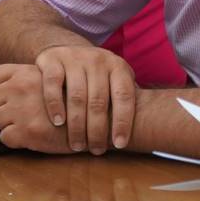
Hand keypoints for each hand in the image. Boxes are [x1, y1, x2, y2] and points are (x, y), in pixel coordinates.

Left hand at [0, 63, 69, 153]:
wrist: (100, 117)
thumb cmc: (78, 99)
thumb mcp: (54, 78)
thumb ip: (33, 79)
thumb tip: (11, 90)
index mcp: (27, 72)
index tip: (7, 97)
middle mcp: (21, 87)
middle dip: (3, 109)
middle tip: (21, 116)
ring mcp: (22, 109)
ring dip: (8, 125)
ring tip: (28, 127)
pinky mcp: (26, 131)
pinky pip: (5, 138)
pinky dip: (15, 141)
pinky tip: (32, 138)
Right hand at [3, 45, 136, 153]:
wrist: (69, 50)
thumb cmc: (98, 77)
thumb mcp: (115, 82)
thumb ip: (125, 100)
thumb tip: (146, 131)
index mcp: (118, 67)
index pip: (124, 96)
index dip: (122, 122)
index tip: (120, 145)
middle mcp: (98, 60)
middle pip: (99, 101)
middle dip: (97, 131)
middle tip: (96, 150)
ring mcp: (75, 58)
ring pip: (76, 96)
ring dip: (77, 125)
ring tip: (77, 145)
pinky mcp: (53, 59)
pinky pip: (53, 84)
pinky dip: (54, 105)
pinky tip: (58, 122)